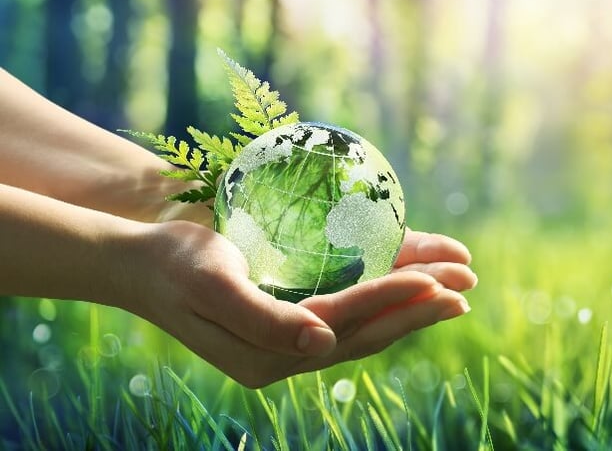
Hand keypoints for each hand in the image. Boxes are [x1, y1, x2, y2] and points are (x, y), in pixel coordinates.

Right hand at [117, 221, 475, 387]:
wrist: (140, 261)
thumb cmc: (173, 266)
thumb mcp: (213, 289)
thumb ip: (266, 321)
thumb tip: (322, 348)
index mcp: (270, 355)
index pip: (347, 324)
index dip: (393, 301)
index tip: (436, 282)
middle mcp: (290, 351)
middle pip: (369, 329)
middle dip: (420, 306)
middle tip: (467, 285)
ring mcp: (295, 334)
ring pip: (368, 319)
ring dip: (413, 298)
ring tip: (459, 278)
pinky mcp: (298, 313)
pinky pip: (354, 303)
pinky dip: (387, 287)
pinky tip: (417, 271)